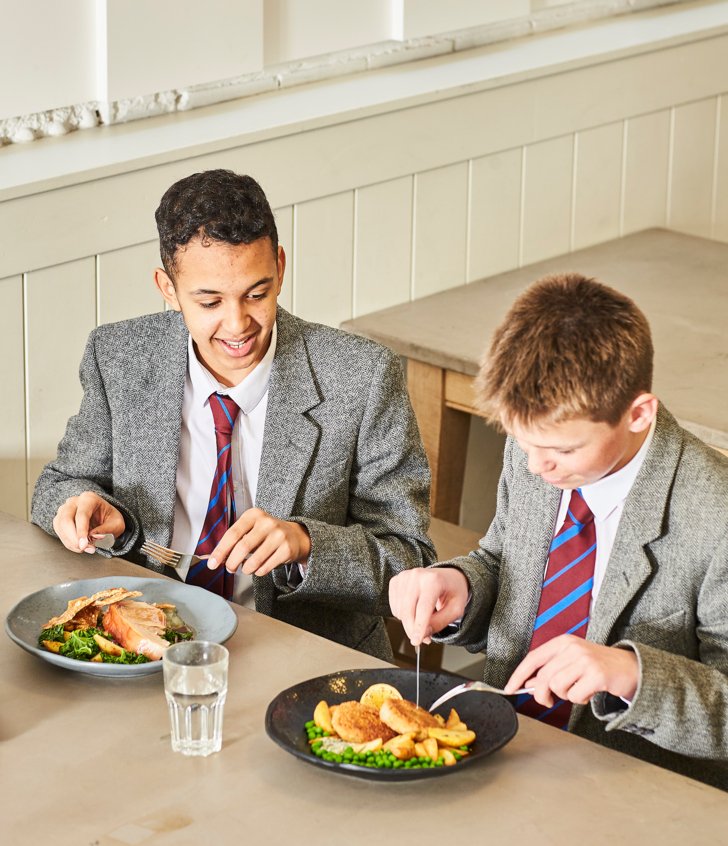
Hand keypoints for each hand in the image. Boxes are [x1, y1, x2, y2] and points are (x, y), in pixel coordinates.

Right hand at [52, 492, 125, 553]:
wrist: (103, 517)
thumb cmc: (109, 518)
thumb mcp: (116, 524)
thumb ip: (107, 530)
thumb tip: (94, 536)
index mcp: (89, 498)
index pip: (82, 514)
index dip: (81, 531)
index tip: (83, 545)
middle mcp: (74, 501)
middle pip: (66, 519)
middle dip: (73, 538)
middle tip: (84, 548)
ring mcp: (64, 509)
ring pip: (60, 526)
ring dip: (70, 542)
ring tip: (84, 548)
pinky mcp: (59, 519)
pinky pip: (59, 532)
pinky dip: (68, 542)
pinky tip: (78, 546)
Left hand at [207, 508, 310, 576]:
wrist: (295, 536)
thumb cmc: (266, 534)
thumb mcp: (250, 530)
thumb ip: (232, 542)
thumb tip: (212, 558)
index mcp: (253, 515)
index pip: (233, 533)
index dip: (220, 550)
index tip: (212, 563)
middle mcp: (267, 523)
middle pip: (243, 547)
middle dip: (232, 562)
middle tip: (229, 568)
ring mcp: (278, 536)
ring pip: (254, 561)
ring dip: (246, 569)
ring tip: (246, 568)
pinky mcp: (286, 550)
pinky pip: (265, 568)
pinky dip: (258, 572)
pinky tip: (260, 567)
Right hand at [388, 567, 469, 646]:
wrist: (447, 576)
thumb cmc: (453, 591)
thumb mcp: (455, 609)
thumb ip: (440, 623)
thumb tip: (423, 634)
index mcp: (434, 580)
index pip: (423, 608)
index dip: (419, 627)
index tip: (416, 641)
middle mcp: (417, 575)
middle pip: (408, 611)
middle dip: (413, 629)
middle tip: (422, 638)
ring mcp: (404, 577)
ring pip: (400, 611)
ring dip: (409, 622)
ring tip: (423, 617)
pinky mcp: (396, 581)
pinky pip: (394, 607)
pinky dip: (403, 615)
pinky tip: (414, 610)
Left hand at [504, 635, 638, 705]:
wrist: (630, 668)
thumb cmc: (597, 666)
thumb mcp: (571, 661)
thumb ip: (550, 669)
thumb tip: (528, 683)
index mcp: (563, 642)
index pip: (533, 658)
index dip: (519, 674)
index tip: (510, 688)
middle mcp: (572, 648)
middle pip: (543, 677)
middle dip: (542, 694)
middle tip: (549, 700)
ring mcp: (585, 660)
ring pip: (557, 687)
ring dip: (565, 696)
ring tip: (577, 690)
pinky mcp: (597, 674)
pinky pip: (575, 695)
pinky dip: (579, 700)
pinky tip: (589, 692)